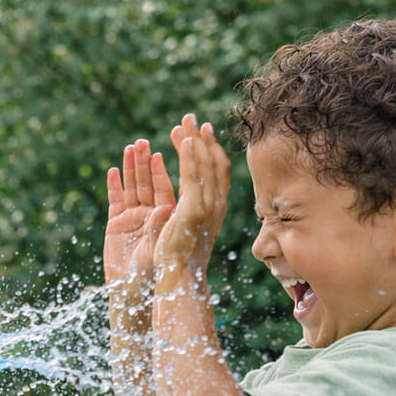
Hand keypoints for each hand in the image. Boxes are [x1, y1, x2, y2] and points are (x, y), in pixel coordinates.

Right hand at [104, 138, 175, 286]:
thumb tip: (164, 206)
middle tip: (144, 141)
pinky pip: (115, 201)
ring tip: (131, 147)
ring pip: (133, 186)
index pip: (170, 185)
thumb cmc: (155, 270)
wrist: (136, 292)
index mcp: (170, 217)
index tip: (166, 148)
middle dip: (146, 161)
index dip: (168, 165)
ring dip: (132, 167)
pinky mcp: (116, 225)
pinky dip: (114, 186)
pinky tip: (113, 171)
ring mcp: (133, 218)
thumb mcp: (162, 244)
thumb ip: (162, 224)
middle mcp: (153, 214)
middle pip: (149, 181)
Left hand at [154, 113, 231, 276]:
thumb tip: (177, 202)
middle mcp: (216, 205)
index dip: (211, 149)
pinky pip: (193, 178)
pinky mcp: (193, 210)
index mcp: (215, 208)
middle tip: (191, 118)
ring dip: (196, 141)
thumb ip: (188, 212)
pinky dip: (191, 157)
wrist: (181, 277)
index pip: (218, 172)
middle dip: (203, 138)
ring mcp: (207, 207)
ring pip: (205, 165)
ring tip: (185, 121)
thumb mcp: (188, 230)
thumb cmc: (181, 258)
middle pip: (214, 162)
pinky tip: (186, 140)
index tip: (202, 132)